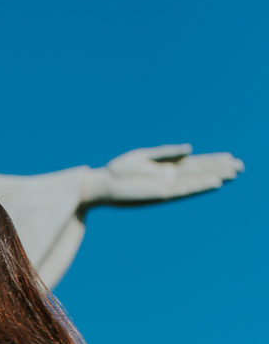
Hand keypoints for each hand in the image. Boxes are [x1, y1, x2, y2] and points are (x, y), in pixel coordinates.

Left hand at [86, 143, 242, 205]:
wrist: (103, 184)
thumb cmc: (120, 170)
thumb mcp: (145, 156)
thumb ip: (167, 153)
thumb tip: (190, 149)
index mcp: (167, 168)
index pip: (195, 163)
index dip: (212, 161)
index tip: (230, 157)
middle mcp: (171, 177)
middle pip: (200, 172)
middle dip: (219, 168)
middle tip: (240, 166)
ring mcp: (168, 186)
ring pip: (197, 181)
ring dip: (215, 177)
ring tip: (233, 173)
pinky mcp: (161, 194)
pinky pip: (186, 189)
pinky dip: (200, 185)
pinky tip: (214, 182)